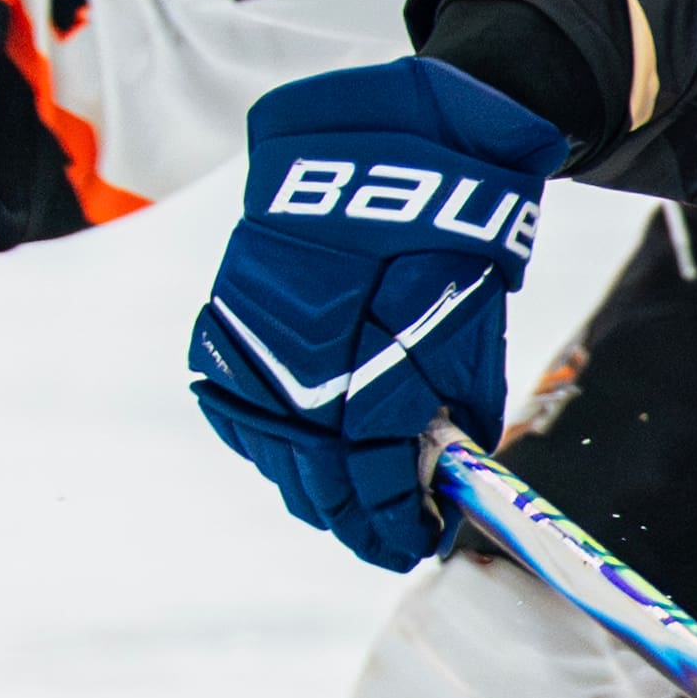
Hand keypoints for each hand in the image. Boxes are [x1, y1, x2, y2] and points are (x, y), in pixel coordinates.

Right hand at [189, 56, 564, 570]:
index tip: (414, 544)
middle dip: (352, 519)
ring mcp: (253, 351)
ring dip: (306, 484)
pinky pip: (234, 406)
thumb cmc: (444, 246)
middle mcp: (297, 377)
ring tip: (343, 500)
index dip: (394, 529)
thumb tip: (437, 475)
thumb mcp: (469, 342)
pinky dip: (264, 437)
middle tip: (382, 534)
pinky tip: (293, 448)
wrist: (386, 153)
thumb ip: (448, 419)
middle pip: (314, 484)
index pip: (372, 492)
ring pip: (269, 451)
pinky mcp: (226, 323)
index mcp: (366, 386)